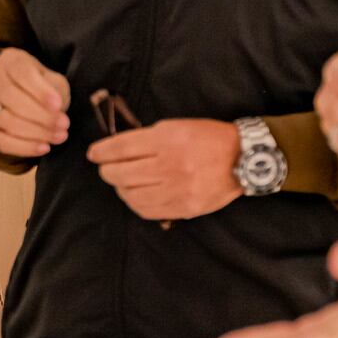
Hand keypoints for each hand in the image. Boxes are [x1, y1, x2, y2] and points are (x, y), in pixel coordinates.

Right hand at [0, 48, 70, 157]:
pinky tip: (43, 148)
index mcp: (9, 61)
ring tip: (59, 136)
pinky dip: (23, 147)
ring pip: (6, 121)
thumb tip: (55, 109)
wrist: (15, 97)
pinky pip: (0, 140)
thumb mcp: (51, 79)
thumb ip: (55, 88)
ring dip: (36, 132)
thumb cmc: (39, 86)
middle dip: (41, 115)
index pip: (22, 73)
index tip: (58, 105)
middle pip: (12, 99)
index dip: (40, 90)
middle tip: (64, 125)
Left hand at [88, 119, 240, 220]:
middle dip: (107, 170)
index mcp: (167, 140)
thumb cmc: (207, 138)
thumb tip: (115, 149)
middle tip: (106, 167)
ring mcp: (177, 190)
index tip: (93, 154)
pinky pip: (146, 210)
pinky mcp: (183, 208)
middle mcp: (170, 166)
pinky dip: (134, 202)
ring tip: (121, 181)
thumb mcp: (176, 127)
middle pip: (121, 173)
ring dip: (119, 188)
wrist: (243, 159)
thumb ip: (146, 137)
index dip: (101, 151)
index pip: (121, 148)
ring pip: (130, 194)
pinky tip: (135, 194)